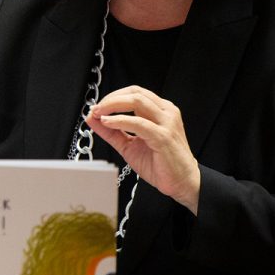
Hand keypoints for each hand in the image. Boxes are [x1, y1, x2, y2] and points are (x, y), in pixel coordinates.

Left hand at [86, 86, 200, 213]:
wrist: (182, 182)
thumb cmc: (161, 163)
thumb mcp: (129, 145)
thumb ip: (112, 131)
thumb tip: (92, 118)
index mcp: (161, 110)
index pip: (134, 92)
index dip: (113, 96)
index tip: (97, 107)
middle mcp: (166, 112)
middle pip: (135, 93)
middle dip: (111, 98)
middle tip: (96, 109)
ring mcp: (167, 123)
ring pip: (137, 101)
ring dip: (113, 105)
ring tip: (99, 114)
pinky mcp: (163, 137)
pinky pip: (139, 123)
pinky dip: (120, 120)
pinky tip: (108, 123)